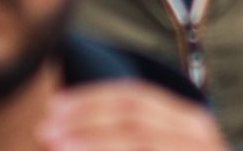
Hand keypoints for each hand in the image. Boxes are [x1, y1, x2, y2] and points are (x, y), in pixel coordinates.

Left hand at [39, 82, 227, 148]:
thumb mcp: (154, 148)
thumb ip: (122, 139)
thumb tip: (58, 127)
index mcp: (186, 122)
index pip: (133, 97)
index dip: (89, 100)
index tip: (51, 109)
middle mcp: (198, 132)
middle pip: (133, 112)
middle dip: (84, 118)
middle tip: (43, 131)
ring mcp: (199, 148)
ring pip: (139, 135)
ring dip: (94, 139)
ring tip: (56, 146)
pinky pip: (147, 150)